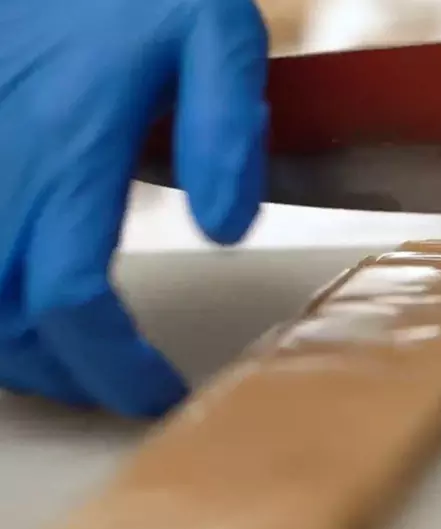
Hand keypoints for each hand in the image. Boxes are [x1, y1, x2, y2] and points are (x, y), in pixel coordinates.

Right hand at [0, 0, 267, 415]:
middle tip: (124, 386)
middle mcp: (1, 162)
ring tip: (78, 361)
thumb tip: (225, 230)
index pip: (70, 296)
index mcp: (68, 146)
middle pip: (4, 318)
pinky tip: (22, 301)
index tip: (160, 391)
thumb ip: (227, 126)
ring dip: (15, 350)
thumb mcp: (216, 32)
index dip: (113, 365)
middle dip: (66, 374)